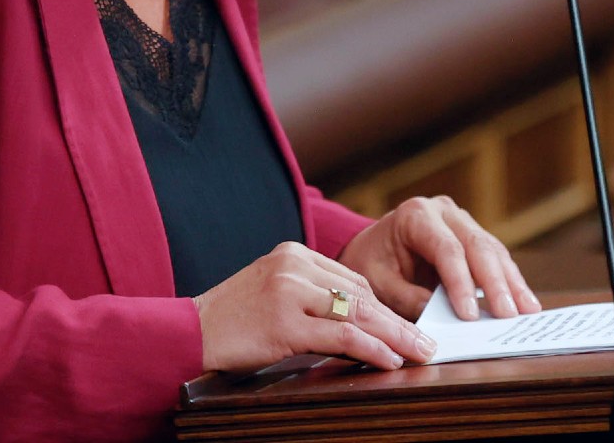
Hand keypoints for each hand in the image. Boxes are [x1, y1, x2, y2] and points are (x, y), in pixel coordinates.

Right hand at [193, 242, 437, 373]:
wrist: (187, 331)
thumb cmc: (232, 320)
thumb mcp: (274, 293)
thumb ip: (312, 297)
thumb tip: (360, 323)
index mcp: (294, 253)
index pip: (353, 279)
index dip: (383, 307)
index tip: (406, 327)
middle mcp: (295, 266)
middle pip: (361, 294)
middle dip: (398, 322)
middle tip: (427, 342)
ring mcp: (290, 292)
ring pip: (357, 314)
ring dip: (394, 337)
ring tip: (419, 354)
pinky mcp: (285, 323)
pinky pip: (341, 337)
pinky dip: (371, 349)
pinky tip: (389, 360)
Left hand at [339, 195, 541, 321]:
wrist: (370, 246)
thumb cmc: (371, 263)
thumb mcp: (379, 283)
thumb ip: (409, 299)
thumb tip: (444, 321)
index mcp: (415, 216)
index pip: (446, 249)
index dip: (462, 282)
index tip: (471, 314)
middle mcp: (443, 211)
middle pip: (477, 246)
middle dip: (496, 283)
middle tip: (510, 314)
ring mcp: (461, 220)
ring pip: (493, 250)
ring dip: (511, 282)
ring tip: (528, 310)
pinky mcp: (472, 235)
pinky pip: (495, 257)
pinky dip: (509, 280)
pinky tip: (523, 301)